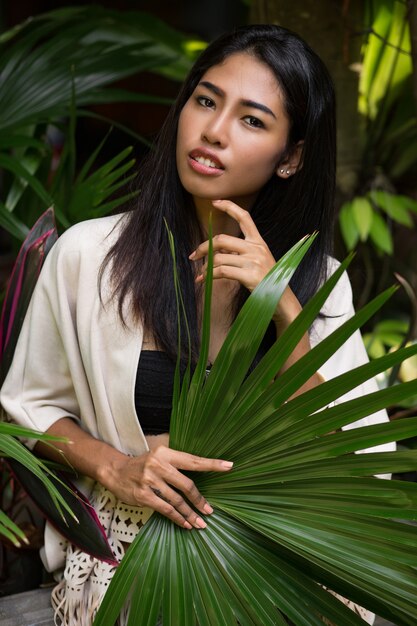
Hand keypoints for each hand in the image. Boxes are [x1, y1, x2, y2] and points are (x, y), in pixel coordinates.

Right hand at [103, 445, 232, 529]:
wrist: (115, 471)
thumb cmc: (142, 464)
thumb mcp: (158, 456)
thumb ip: (176, 463)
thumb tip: (201, 472)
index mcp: (165, 452)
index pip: (193, 460)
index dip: (212, 464)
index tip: (228, 466)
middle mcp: (158, 464)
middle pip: (186, 484)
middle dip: (200, 500)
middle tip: (210, 510)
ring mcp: (150, 480)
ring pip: (177, 500)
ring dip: (190, 514)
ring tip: (201, 523)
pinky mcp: (143, 495)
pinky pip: (166, 509)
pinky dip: (178, 518)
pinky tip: (186, 523)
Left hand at [189, 199, 275, 292]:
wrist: (282, 299)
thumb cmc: (267, 281)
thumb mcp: (259, 260)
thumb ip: (243, 252)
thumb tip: (217, 252)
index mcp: (259, 242)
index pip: (244, 217)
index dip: (229, 207)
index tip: (215, 202)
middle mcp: (256, 248)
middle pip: (222, 239)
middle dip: (203, 247)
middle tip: (193, 256)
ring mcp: (253, 261)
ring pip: (219, 258)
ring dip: (206, 267)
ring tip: (202, 274)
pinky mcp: (250, 275)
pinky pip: (222, 271)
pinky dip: (209, 276)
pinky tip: (204, 280)